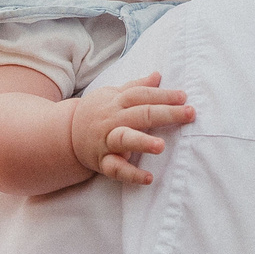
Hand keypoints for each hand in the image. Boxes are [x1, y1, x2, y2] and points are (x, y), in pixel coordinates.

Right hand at [69, 73, 194, 185]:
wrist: (65, 134)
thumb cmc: (97, 113)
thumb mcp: (113, 95)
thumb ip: (136, 86)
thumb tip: (158, 75)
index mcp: (117, 101)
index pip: (143, 95)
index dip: (163, 95)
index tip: (184, 97)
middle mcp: (113, 119)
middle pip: (141, 113)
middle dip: (166, 113)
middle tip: (189, 113)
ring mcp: (107, 141)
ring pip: (124, 139)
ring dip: (143, 142)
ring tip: (161, 146)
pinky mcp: (102, 161)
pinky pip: (116, 168)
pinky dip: (131, 174)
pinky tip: (148, 178)